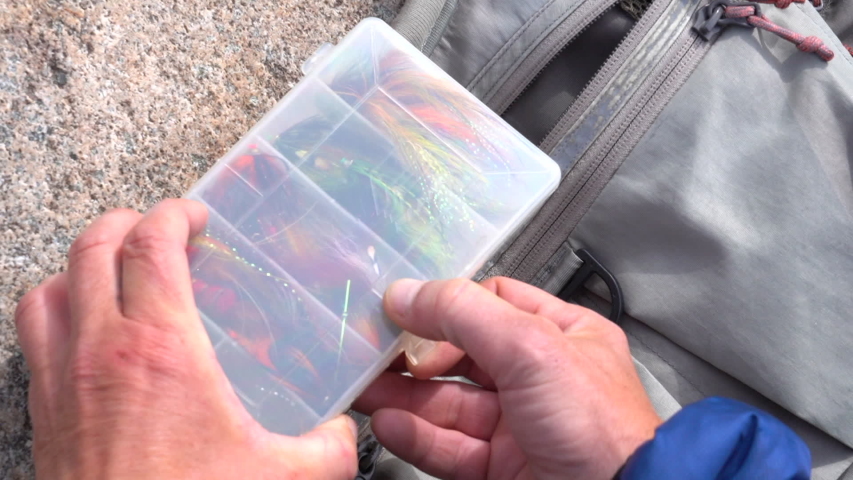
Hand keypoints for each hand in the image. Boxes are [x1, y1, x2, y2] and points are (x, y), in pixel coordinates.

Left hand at [15, 199, 357, 479]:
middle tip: (157, 230)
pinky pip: (32, 336)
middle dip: (125, 223)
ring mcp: (60, 380)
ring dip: (81, 265)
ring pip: (49, 288)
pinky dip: (55, 312)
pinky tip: (87, 334)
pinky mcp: (42, 413)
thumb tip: (343, 431)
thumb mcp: (282, 475)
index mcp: (160, 348)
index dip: (172, 214)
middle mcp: (99, 351)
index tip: (194, 216)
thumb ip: (328, 446)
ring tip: (115, 270)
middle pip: (93, 249)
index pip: (151, 246)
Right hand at [355, 277, 660, 479]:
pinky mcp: (502, 469)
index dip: (448, 306)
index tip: (404, 310)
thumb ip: (465, 315)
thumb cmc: (602, 431)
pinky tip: (388, 424)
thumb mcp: (532, 348)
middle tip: (371, 351)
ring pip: (449, 404)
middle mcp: (540, 378)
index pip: (494, 303)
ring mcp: (520, 426)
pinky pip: (449, 447)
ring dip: (403, 397)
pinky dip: (415, 436)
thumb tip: (408, 292)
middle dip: (414, 355)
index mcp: (562, 336)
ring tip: (364, 388)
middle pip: (462, 356)